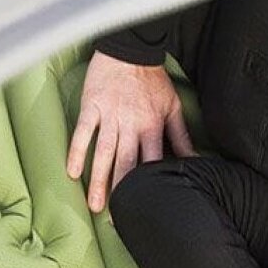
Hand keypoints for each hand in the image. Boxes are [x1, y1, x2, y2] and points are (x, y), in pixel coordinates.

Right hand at [67, 51, 195, 211]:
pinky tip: (72, 172)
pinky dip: (77, 152)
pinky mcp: (92, 106)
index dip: (149, 186)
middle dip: (122, 191)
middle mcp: (131, 124)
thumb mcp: (172, 106)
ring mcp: (110, 116)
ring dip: (99, 180)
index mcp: (153, 126)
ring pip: (104, 153)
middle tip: (116, 219)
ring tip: (95, 205)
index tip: (147, 207)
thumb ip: (181, 136)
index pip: (152, 162)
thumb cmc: (152, 79)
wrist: (130, 48)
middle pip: (126, 164)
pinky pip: (83, 132)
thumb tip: (195, 160)